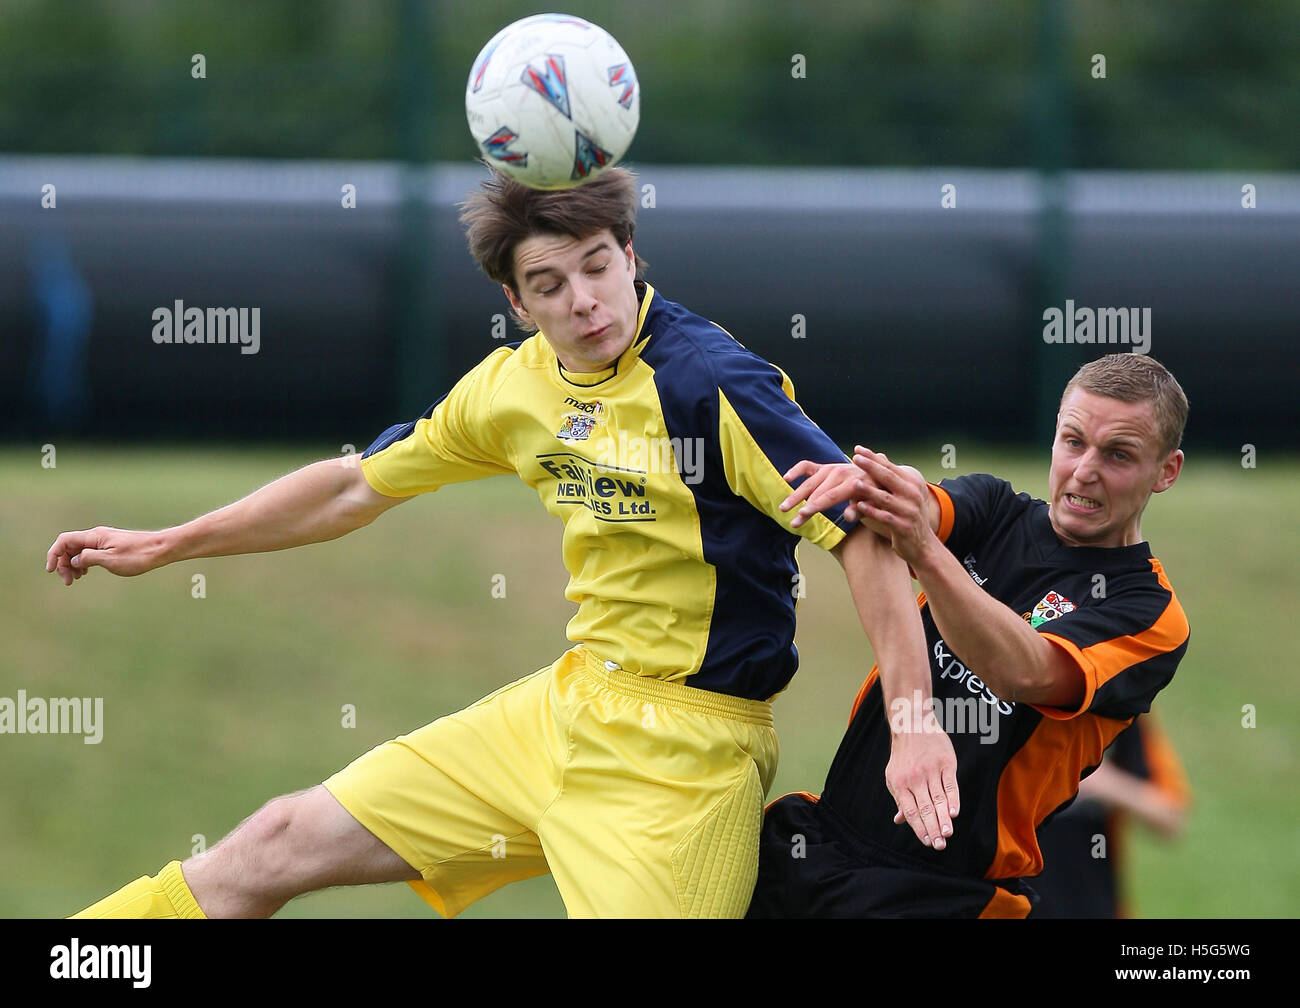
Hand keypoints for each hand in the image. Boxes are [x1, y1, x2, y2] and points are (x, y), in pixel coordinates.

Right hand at [46, 527, 162, 584]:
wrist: (161, 549)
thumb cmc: (138, 555)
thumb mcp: (110, 560)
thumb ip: (88, 559)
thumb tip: (74, 560)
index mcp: (95, 537)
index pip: (64, 540)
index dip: (54, 554)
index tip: (51, 571)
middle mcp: (97, 535)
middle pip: (70, 546)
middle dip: (64, 563)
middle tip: (68, 581)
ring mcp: (105, 540)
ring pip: (79, 550)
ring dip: (73, 564)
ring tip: (76, 579)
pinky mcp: (111, 545)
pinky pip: (90, 552)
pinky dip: (83, 562)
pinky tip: (85, 572)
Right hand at [780, 460, 869, 528]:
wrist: (878, 475)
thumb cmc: (875, 494)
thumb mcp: (873, 504)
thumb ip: (860, 510)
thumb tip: (848, 517)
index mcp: (852, 483)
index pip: (830, 497)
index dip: (815, 506)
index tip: (802, 514)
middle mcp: (839, 473)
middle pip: (816, 493)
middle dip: (803, 508)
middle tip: (793, 523)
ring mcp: (830, 469)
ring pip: (809, 482)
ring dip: (795, 495)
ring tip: (783, 508)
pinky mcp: (824, 467)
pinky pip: (807, 467)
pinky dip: (796, 471)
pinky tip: (787, 478)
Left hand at [850, 447, 933, 564]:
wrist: (922, 544)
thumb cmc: (907, 515)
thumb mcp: (904, 494)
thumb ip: (891, 477)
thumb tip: (879, 456)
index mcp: (912, 483)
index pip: (890, 467)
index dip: (873, 458)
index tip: (858, 449)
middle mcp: (913, 494)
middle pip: (889, 478)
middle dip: (871, 467)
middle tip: (855, 458)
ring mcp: (909, 511)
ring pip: (886, 498)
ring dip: (869, 490)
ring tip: (855, 482)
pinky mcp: (904, 526)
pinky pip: (885, 517)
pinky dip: (872, 511)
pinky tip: (860, 506)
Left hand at [885, 716, 960, 849]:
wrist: (912, 724)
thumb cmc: (903, 756)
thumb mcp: (894, 776)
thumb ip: (900, 799)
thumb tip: (899, 821)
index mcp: (900, 784)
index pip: (910, 811)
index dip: (919, 828)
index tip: (927, 842)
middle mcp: (914, 779)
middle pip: (925, 808)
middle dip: (933, 829)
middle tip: (940, 846)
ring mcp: (931, 770)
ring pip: (939, 800)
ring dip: (943, 819)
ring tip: (947, 834)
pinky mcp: (946, 763)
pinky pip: (950, 785)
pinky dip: (953, 800)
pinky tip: (954, 813)